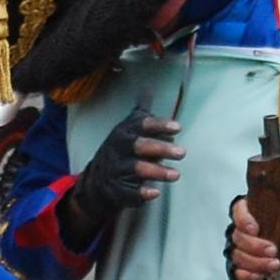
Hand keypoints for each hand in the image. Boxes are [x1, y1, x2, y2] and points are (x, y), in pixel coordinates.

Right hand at [56, 107, 179, 252]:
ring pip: (137, 169)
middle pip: (140, 146)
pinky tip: (155, 193)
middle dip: (161, 148)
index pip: (142, 126)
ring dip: (157, 171)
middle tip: (183, 152)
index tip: (178, 127)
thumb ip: (141, 112)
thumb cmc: (121, 150)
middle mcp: (119, 150)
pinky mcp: (118, 190)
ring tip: (176, 174)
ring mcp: (117, 170)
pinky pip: (130, 192)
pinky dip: (141, 193)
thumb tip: (148, 86)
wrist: (97, 180)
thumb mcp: (128, 129)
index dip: (159, 125)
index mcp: (124, 132)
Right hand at [224, 197, 279, 279]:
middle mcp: (244, 231)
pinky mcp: (243, 270)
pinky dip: (248, 276)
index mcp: (255, 213)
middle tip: (273, 251)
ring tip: (275, 265)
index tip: (255, 229)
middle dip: (254, 246)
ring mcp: (241, 251)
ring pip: (237, 256)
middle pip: (238, 236)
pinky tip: (261, 277)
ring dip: (255, 262)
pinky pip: (238, 274)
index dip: (243, 220)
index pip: (239, 209)